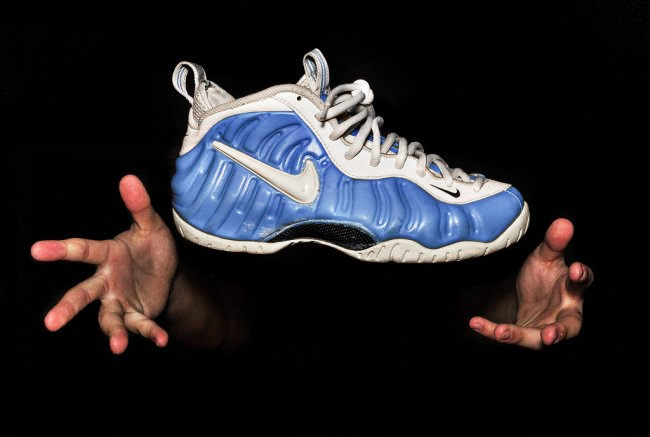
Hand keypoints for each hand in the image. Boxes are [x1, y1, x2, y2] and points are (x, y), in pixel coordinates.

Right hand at [31, 175, 177, 353]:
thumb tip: (129, 178)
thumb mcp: (150, 226)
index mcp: (107, 255)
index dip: (60, 250)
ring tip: (117, 346)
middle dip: (68, 308)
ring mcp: (119, 301)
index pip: (82, 251)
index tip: (35, 250)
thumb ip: (140, 207)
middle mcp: (107, 281)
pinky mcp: (136, 315)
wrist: (168, 275)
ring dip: (113, 332)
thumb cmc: (150, 249)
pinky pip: (141, 325)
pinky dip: (150, 333)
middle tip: (50, 323)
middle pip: (84, 294)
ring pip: (108, 319)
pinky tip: (161, 340)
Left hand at [470, 218, 593, 348]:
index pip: (582, 284)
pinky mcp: (526, 335)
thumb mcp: (546, 257)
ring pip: (538, 339)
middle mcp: (564, 313)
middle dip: (561, 331)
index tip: (576, 269)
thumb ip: (554, 243)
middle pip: (569, 326)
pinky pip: (509, 335)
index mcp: (573, 289)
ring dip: (521, 336)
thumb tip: (564, 222)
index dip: (581, 277)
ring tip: (503, 333)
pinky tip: (475, 322)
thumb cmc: (546, 277)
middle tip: (551, 335)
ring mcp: (545, 327)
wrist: (530, 297)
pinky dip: (491, 330)